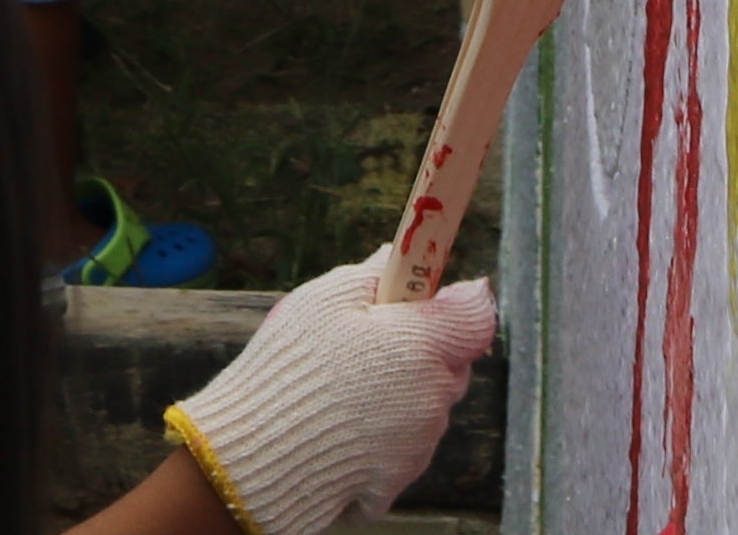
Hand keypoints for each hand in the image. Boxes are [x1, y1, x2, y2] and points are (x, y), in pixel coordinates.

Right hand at [166, 261, 497, 532]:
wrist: (262, 456)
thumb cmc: (292, 370)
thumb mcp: (322, 301)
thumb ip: (372, 276)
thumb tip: (395, 261)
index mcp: (424, 345)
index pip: (475, 316)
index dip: (454, 300)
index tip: (422, 294)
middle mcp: (435, 396)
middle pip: (448, 360)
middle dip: (417, 346)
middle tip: (364, 340)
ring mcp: (421, 442)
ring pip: (424, 401)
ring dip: (398, 389)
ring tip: (338, 388)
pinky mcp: (401, 476)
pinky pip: (402, 441)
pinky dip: (381, 430)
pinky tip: (337, 424)